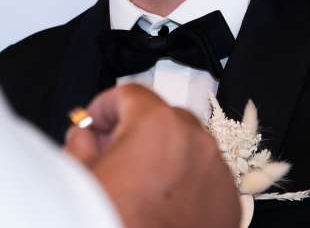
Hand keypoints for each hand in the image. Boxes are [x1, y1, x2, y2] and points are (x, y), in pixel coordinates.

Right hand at [65, 84, 239, 227]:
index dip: (104, 107)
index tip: (94, 123)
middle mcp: (194, 141)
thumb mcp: (80, 177)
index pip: (128, 93)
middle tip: (111, 153)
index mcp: (156, 125)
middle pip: (161, 117)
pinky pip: (205, 177)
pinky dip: (185, 183)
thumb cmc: (117, 223)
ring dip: (162, 155)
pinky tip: (160, 205)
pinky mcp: (229, 202)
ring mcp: (217, 171)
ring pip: (186, 147)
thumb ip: (80, 143)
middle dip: (135, 130)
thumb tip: (85, 137)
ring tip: (137, 184)